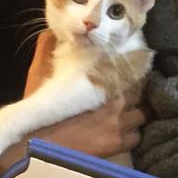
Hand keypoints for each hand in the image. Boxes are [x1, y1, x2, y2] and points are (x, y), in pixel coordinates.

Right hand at [0, 34, 147, 177]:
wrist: (34, 146)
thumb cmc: (36, 108)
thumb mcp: (39, 74)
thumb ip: (48, 51)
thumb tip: (53, 32)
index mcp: (99, 80)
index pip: (128, 69)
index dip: (132, 68)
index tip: (133, 66)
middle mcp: (115, 100)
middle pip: (141, 92)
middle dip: (139, 92)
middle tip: (134, 92)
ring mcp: (119, 124)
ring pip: (143, 114)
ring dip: (138, 113)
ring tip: (133, 113)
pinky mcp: (117, 145)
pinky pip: (136, 138)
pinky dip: (133, 134)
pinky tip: (126, 133)